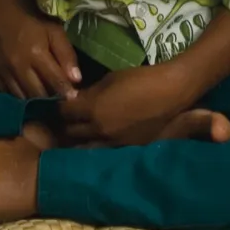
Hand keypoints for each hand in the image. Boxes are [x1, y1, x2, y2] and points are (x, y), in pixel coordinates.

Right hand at [0, 0, 80, 102]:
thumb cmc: (31, 19)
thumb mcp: (54, 31)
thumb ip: (66, 54)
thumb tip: (76, 79)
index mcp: (36, 54)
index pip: (55, 82)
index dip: (65, 92)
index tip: (72, 98)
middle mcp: (18, 66)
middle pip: (37, 94)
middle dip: (49, 99)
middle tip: (56, 99)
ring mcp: (2, 71)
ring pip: (20, 97)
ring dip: (32, 100)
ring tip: (40, 99)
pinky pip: (4, 93)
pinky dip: (15, 96)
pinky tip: (22, 93)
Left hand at [51, 58, 213, 147]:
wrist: (171, 92)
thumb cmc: (141, 79)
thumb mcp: (110, 79)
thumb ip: (90, 93)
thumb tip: (76, 100)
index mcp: (93, 110)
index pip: (63, 113)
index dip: (58, 107)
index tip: (58, 103)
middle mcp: (99, 130)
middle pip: (70, 133)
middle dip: (66, 125)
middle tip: (67, 118)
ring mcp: (113, 143)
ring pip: (85, 147)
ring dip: (79, 140)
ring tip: (79, 134)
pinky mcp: (127, 149)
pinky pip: (104, 150)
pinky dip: (98, 145)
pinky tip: (99, 139)